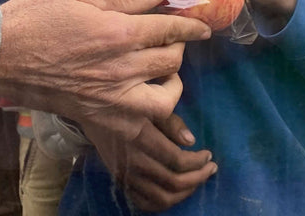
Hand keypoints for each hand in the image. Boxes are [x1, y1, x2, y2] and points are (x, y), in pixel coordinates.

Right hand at [0, 0, 209, 139]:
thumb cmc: (36, 17)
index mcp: (119, 32)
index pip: (170, 28)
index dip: (192, 25)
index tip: (204, 25)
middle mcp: (122, 67)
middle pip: (172, 59)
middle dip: (180, 46)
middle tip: (173, 38)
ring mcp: (112, 96)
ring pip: (166, 97)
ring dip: (173, 82)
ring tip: (165, 70)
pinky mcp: (100, 116)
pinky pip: (141, 121)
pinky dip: (152, 111)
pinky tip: (146, 95)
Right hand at [83, 113, 215, 211]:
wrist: (93, 108)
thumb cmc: (126, 101)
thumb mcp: (150, 104)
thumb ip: (171, 122)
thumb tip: (191, 141)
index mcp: (141, 138)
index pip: (176, 160)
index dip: (197, 162)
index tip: (209, 154)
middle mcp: (132, 161)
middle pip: (172, 182)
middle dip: (198, 178)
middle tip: (210, 168)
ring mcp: (125, 174)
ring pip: (161, 198)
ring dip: (184, 193)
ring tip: (196, 180)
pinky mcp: (120, 180)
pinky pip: (144, 203)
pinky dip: (163, 202)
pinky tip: (174, 192)